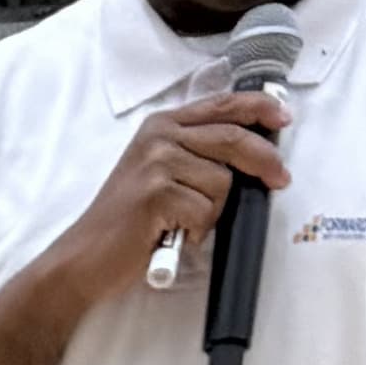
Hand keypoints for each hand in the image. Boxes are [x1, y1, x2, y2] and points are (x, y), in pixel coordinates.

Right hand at [57, 90, 284, 309]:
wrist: (82, 259)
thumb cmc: (124, 225)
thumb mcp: (157, 173)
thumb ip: (192, 153)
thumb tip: (245, 152)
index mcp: (161, 125)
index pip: (222, 105)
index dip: (259, 108)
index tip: (283, 118)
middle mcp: (159, 136)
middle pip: (233, 138)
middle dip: (264, 161)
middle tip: (280, 179)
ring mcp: (157, 163)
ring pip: (222, 181)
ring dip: (211, 212)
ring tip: (182, 225)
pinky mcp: (157, 194)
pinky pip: (205, 210)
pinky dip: (195, 231)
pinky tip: (171, 236)